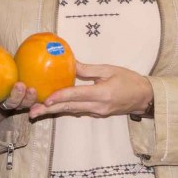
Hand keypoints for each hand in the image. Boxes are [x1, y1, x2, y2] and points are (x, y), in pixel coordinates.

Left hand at [28, 62, 153, 119]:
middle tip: (32, 112)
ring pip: (72, 111)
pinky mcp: (97, 114)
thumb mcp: (109, 70)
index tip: (46, 99)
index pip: (77, 95)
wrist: (145, 97)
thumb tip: (69, 63)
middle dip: (50, 110)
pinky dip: (65, 109)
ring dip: (54, 111)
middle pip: (70, 108)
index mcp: (102, 94)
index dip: (60, 97)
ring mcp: (98, 112)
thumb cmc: (129, 80)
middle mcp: (98, 106)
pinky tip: (52, 108)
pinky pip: (78, 111)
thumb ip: (87, 69)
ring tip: (36, 113)